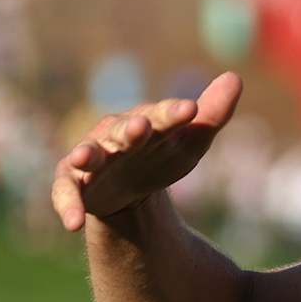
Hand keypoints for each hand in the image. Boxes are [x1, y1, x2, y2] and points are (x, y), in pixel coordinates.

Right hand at [51, 71, 241, 231]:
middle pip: (123, 130)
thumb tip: (234, 77)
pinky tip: (73, 224)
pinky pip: (66, 192)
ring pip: (88, 154)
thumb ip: (213, 114)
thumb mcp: (191, 142)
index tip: (190, 109)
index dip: (173, 113)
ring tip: (84, 157)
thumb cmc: (160, 156)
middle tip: (141, 127)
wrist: (130, 191)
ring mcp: (92, 158)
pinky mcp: (73, 183)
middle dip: (130, 129)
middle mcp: (116, 135)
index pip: (162, 115)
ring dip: (87, 154)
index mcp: (148, 122)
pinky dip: (68, 205)